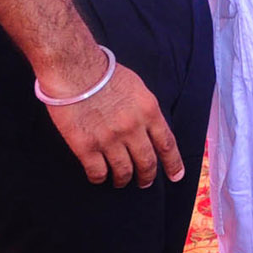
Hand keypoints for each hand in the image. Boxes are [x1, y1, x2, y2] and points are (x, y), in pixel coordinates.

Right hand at [41, 50, 184, 187]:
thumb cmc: (105, 73)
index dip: (173, 163)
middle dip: (147, 176)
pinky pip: (98, 172)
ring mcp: (110, 139)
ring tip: (121, 181)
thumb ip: (145, 110)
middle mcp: (133, 128)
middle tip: (145, 182)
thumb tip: (148, 128)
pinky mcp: (86, 147)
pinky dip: (100, 178)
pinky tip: (99, 176)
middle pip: (147, 162)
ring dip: (124, 180)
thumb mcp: (137, 88)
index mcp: (149, 111)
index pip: (167, 143)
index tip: (176, 176)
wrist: (75, 70)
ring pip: (124, 171)